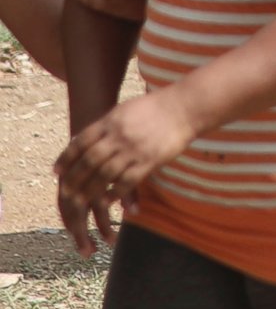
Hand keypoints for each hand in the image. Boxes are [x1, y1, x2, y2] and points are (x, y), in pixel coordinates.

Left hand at [57, 89, 196, 255]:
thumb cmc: (156, 107)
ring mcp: (134, 149)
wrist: (186, 107)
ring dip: (91, 190)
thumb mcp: (125, 110)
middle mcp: (119, 136)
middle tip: (65, 191)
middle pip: (89, 161)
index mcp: (111, 121)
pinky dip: (115, 192)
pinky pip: (128, 181)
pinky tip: (108, 200)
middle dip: (75, 178)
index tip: (56, 172)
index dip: (66, 159)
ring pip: (105, 174)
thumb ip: (107, 125)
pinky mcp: (150, 160)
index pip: (80, 142)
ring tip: (82, 201)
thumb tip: (86, 140)